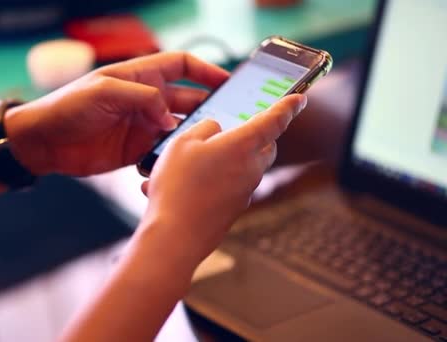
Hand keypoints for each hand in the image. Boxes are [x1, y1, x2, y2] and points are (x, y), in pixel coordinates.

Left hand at [5, 52, 229, 175]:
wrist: (43, 142)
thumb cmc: (67, 107)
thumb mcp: (104, 90)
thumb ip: (141, 97)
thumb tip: (169, 117)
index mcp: (140, 77)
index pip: (182, 66)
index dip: (206, 71)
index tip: (229, 82)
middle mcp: (146, 100)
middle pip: (187, 100)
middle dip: (209, 107)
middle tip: (230, 119)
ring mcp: (142, 126)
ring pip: (179, 128)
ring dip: (195, 135)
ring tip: (212, 144)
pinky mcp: (136, 150)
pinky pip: (163, 153)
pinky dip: (174, 157)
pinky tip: (182, 163)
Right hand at [133, 94, 306, 278]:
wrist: (175, 236)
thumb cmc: (178, 186)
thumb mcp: (182, 143)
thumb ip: (203, 129)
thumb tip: (215, 129)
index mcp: (242, 145)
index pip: (274, 120)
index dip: (288, 106)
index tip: (300, 98)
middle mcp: (250, 169)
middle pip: (264, 147)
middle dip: (256, 137)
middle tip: (235, 132)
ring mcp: (244, 193)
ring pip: (246, 168)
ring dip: (229, 161)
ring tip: (192, 164)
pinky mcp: (233, 211)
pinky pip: (230, 188)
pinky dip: (216, 182)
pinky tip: (187, 187)